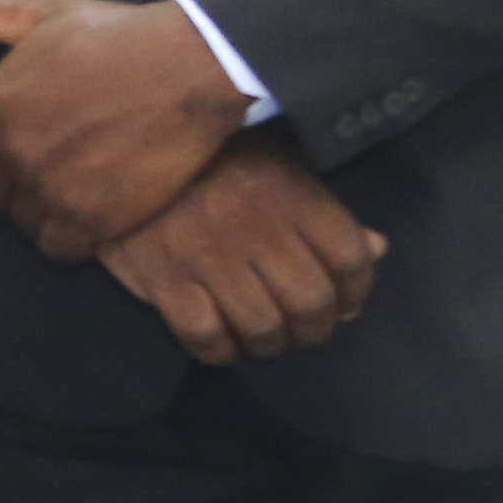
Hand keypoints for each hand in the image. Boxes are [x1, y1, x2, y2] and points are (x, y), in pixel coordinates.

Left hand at [0, 0, 253, 262]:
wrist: (190, 67)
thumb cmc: (122, 37)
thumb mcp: (56, 15)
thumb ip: (2, 15)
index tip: (15, 142)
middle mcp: (11, 152)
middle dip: (14, 182)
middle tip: (52, 168)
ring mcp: (47, 189)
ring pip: (23, 221)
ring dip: (43, 211)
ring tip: (74, 191)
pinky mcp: (88, 219)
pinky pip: (57, 248)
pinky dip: (71, 238)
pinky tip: (92, 217)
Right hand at [98, 132, 387, 362]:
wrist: (125, 151)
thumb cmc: (214, 158)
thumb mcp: (280, 165)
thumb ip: (327, 210)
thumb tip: (377, 248)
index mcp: (293, 194)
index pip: (349, 257)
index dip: (356, 292)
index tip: (345, 306)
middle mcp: (258, 227)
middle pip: (310, 303)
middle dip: (313, 330)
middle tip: (300, 331)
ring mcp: (210, 255)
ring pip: (262, 326)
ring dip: (268, 344)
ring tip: (261, 339)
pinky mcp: (165, 278)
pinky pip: (205, 336)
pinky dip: (219, 351)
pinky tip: (221, 343)